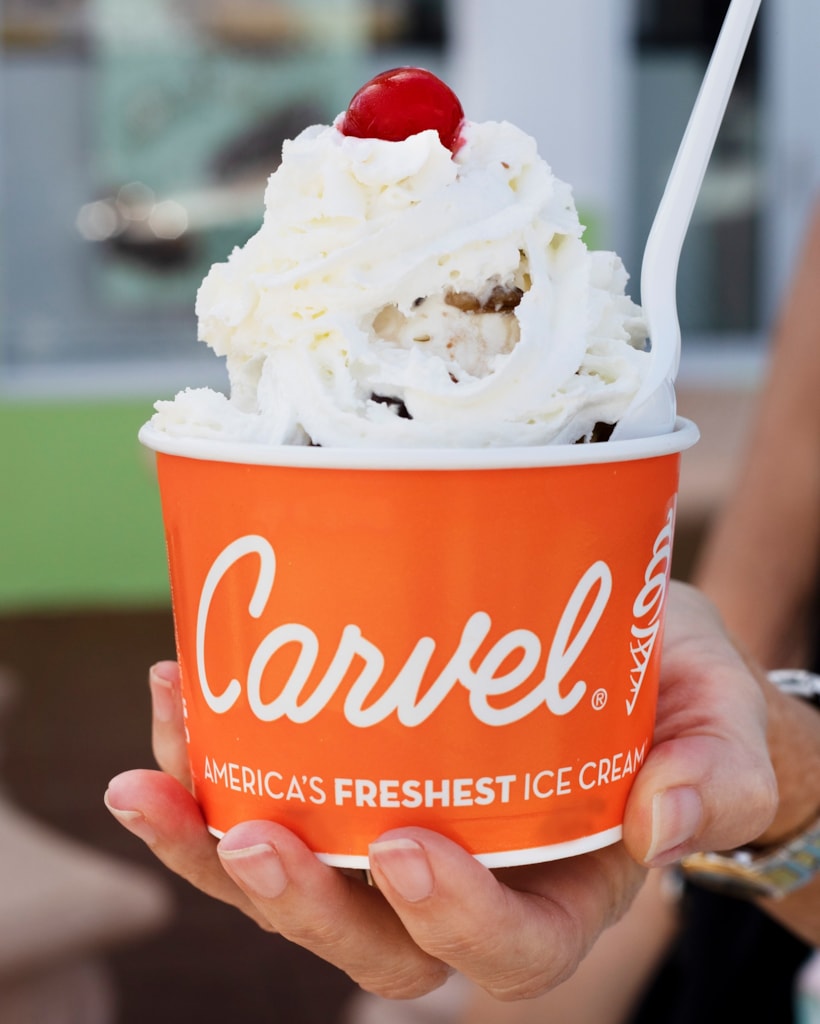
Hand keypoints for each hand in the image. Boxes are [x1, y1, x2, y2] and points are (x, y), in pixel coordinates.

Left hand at [104, 581, 775, 999]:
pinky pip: (273, 803)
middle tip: (247, 832)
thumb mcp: (720, 728)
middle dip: (299, 901)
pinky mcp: (352, 786)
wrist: (637, 659)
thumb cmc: (684, 703)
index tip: (410, 848)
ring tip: (147, 780)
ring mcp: (397, 838)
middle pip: (372, 939)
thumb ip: (712, 775)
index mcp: (561, 892)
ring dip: (211, 843)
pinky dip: (211, 769)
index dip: (453, 918)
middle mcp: (467, 883)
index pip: (507, 947)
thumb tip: (666, 821)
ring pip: (297, 881)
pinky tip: (179, 700)